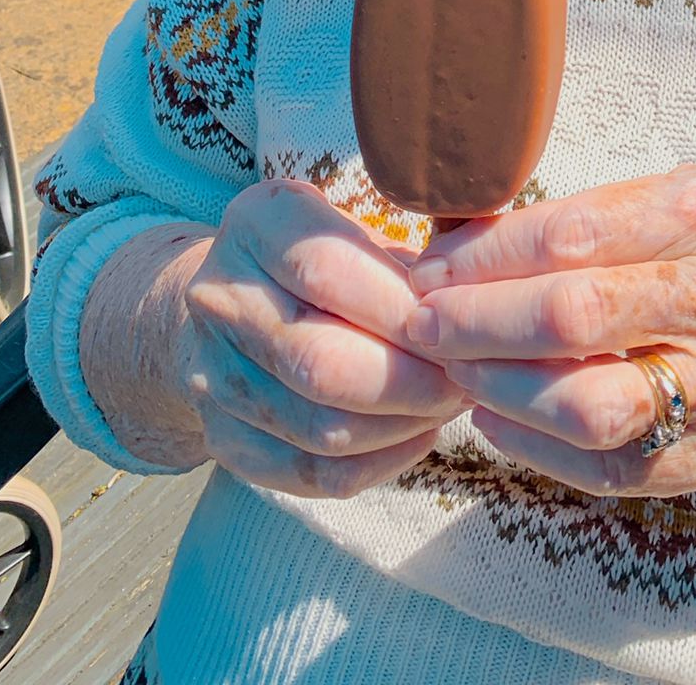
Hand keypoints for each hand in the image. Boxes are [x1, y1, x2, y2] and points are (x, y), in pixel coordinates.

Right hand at [179, 179, 466, 497]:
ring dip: (403, 424)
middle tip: (470, 376)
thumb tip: (481, 296)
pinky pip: (311, 473)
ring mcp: (213, 377)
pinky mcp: (223, 439)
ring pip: (320, 427)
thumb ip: (407, 254)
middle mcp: (220, 300)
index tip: (460, 324)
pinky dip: (378, 463)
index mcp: (254, 225)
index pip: (327, 271)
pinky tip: (418, 434)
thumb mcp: (353, 222)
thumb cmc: (320, 254)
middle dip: (413, 378)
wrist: (227, 298)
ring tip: (452, 403)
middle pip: (321, 361)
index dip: (401, 308)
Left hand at [402, 164, 695, 497]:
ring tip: (456, 373)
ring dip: (502, 392)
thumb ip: (585, 214)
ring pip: (590, 406)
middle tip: (420, 324)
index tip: (427, 268)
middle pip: (575, 318)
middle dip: (478, 324)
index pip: (571, 237)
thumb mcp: (675, 192)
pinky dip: (537, 449)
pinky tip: (498, 419)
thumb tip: (459, 238)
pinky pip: (609, 468)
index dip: (485, 257)